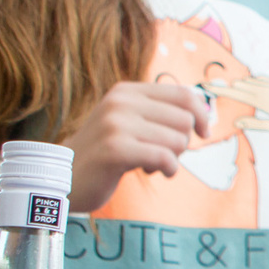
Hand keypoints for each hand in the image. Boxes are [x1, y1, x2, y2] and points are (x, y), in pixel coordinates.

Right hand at [62, 82, 212, 210]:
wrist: (64, 177)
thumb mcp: (129, 122)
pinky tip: (152, 171)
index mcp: (126, 91)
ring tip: (148, 162)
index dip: (201, 114)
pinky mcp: (115, 149)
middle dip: (181, 143)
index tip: (203, 133)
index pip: (183, 94)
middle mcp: (121, 102)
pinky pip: (165, 158)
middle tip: (160, 154)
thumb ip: (158, 113)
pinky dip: (168, 169)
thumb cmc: (106, 152)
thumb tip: (204, 114)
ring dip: (172, 158)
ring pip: (178, 140)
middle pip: (185, 120)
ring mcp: (116, 124)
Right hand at [212, 73, 268, 133]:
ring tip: (233, 94)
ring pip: (246, 81)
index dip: (220, 89)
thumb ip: (256, 125)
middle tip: (210, 89)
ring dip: (238, 86)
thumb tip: (236, 122)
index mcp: (262, 100)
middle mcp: (265, 89)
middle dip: (225, 87)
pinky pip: (256, 79)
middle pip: (238, 85)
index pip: (236, 93)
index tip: (206, 86)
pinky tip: (249, 91)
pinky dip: (250, 83)